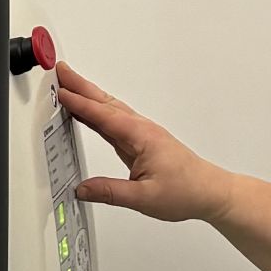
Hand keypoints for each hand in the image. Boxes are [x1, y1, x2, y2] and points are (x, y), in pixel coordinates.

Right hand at [56, 61, 233, 223]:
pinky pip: (114, 121)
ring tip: (68, 85)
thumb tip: (83, 189)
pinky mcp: (141, 141)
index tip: (60, 92)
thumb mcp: (144, 198)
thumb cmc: (186, 191)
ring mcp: (142, 134)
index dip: (80, 104)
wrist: (209, 192)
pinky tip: (88, 113)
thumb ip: (110, 193)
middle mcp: (141, 130)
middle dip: (81, 86)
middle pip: (105, 103)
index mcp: (142, 137)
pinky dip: (97, 112)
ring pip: (110, 109)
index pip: (104, 116)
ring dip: (89, 95)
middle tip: (61, 71)